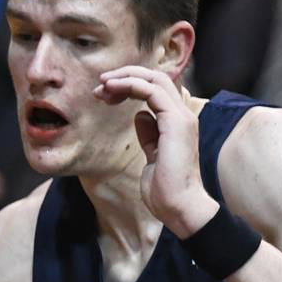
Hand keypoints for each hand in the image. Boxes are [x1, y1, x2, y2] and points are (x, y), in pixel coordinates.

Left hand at [94, 65, 219, 235]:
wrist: (178, 205)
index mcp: (176, 121)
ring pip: (155, 80)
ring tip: (102, 85)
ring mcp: (181, 117)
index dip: (130, 85)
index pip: (156, 89)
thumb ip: (149, 134)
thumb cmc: (165, 188)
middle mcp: (182, 115)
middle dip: (126, 76)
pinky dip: (131, 85)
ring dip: (125, 78)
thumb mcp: (152, 155)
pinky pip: (152, 92)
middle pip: (156, 78)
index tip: (104, 93)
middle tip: (100, 83)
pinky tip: (112, 89)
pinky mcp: (176, 122)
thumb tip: (140, 116)